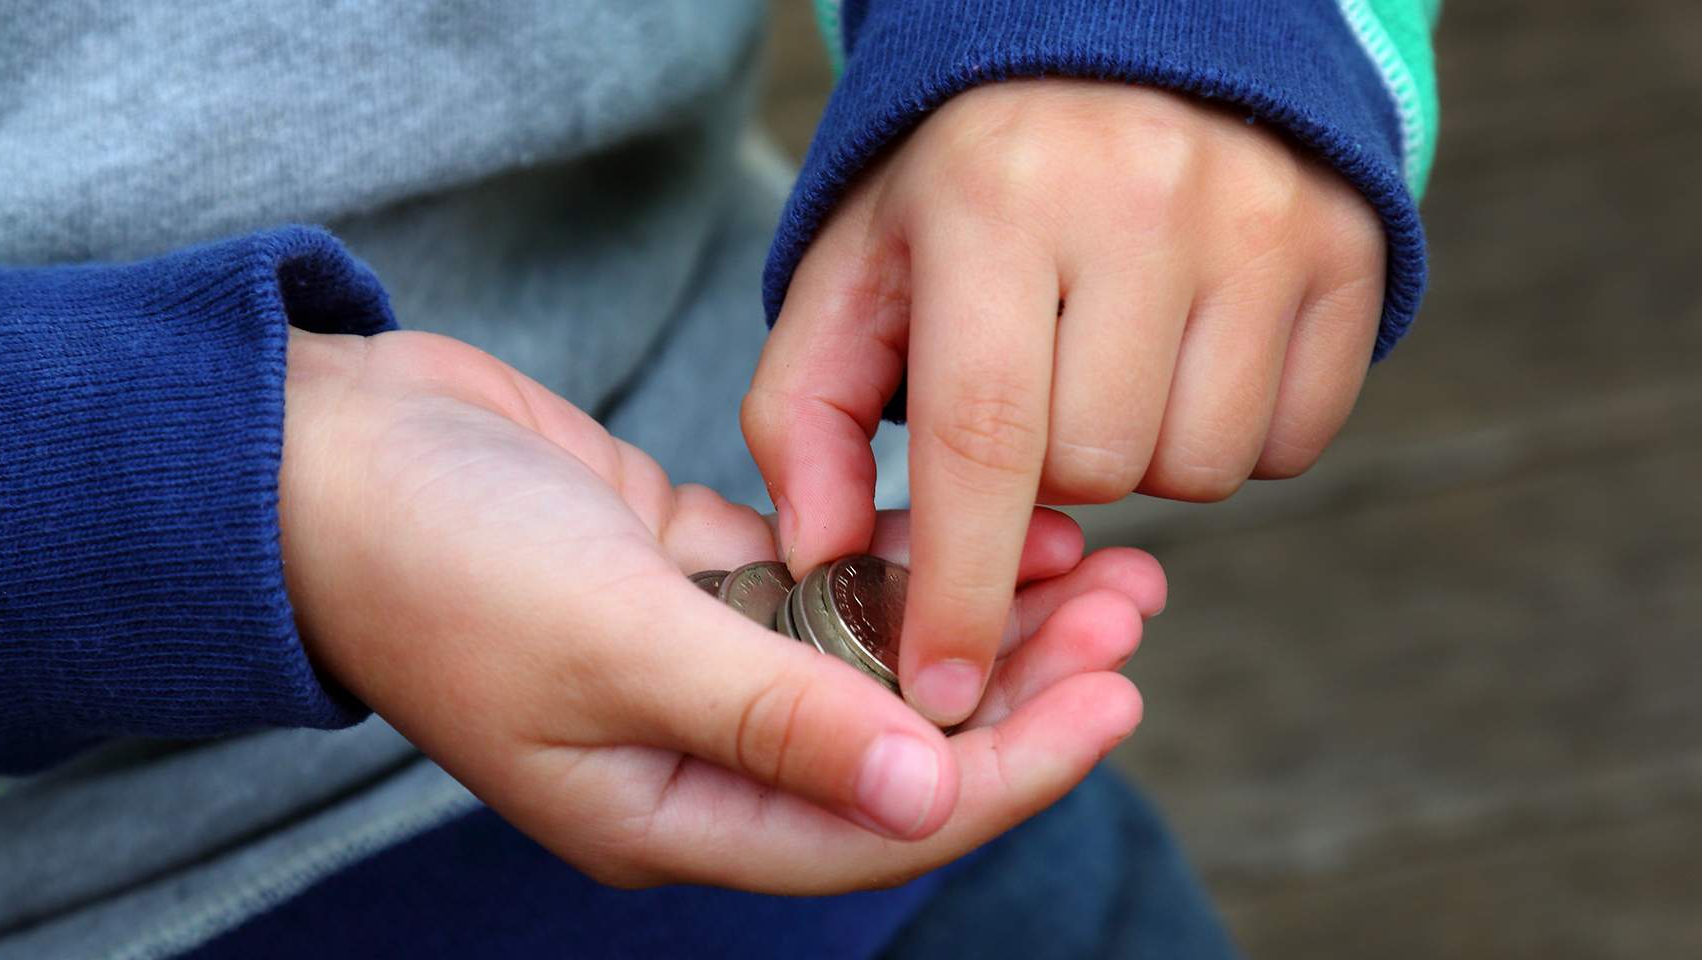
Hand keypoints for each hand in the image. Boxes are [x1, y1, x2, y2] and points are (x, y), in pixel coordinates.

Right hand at [276, 328, 1164, 892]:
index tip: (1115, 698)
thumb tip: (926, 793)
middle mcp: (691, 748)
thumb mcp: (612, 646)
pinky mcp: (686, 572)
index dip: (1005, 768)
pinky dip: (898, 555)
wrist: (318, 455)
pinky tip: (982, 519)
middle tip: (1131, 610)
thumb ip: (774, 716)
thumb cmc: (435, 561)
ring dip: (975, 611)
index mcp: (665, 808)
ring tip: (1096, 556)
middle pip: (891, 740)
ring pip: (870, 655)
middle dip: (1017, 684)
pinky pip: (823, 580)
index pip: (874, 820)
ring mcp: (691, 659)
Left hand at [744, 79, 1384, 724]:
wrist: (1118, 57)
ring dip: (1140, 461)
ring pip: (1200, 470)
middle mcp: (1143, 199)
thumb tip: (821, 561)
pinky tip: (1184, 360)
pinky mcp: (1351, 253)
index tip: (941, 690)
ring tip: (1105, 369)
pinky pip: (1292, 442)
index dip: (963, 586)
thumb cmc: (961, 195)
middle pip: (1100, 470)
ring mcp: (1265, 222)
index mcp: (996, 201)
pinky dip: (1230, 437)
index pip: (985, 438)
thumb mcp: (853, 277)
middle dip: (1047, 477)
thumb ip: (802, 418)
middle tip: (1031, 396)